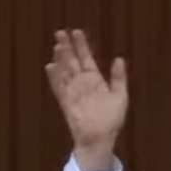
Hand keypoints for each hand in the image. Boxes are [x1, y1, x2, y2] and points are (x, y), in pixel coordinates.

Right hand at [44, 28, 127, 170]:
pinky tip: (51, 66)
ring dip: (61, 59)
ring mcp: (73, 92)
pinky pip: (59, 88)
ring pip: (65, 72)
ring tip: (58, 45)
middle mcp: (82, 84)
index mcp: (95, 81)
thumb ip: (118, 77)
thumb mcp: (120, 96)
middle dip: (67, 47)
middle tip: (60, 32)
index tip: (76, 32)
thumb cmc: (112, 120)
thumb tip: (119, 58)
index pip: (86, 59)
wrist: (101, 138)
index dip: (81, 46)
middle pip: (72, 62)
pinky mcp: (66, 103)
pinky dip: (55, 77)